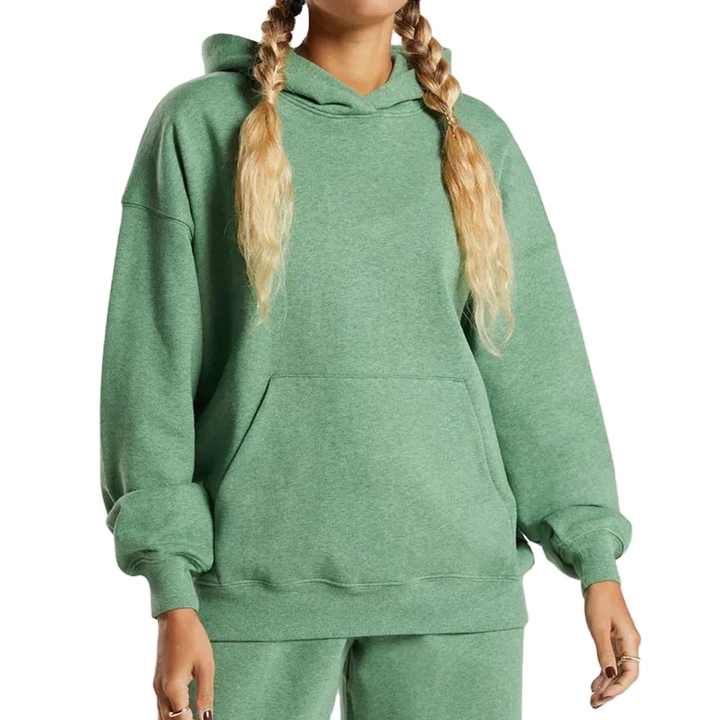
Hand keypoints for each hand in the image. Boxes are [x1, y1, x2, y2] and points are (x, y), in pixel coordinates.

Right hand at [154, 608, 214, 719]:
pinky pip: (161, 704)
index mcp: (173, 687)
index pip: (181, 719)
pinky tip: (182, 712)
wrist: (175, 618)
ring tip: (190, 716)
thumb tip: (207, 717)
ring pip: (162, 714)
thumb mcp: (206, 666)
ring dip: (174, 719)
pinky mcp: (158, 680)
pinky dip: (170, 712)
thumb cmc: (192, 638)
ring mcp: (157, 685)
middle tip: (197, 719)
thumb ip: (205, 694)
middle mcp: (161, 689)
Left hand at [584, 581, 640, 708]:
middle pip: (624, 675)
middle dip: (611, 691)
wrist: (598, 581)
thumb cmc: (600, 600)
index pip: (630, 672)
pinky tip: (595, 684)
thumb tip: (609, 675)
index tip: (604, 696)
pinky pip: (610, 661)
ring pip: (617, 670)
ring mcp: (621, 642)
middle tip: (595, 703)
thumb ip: (604, 651)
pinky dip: (603, 673)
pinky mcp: (613, 639)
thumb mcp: (599, 626)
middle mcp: (629, 644)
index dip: (619, 687)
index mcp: (631, 640)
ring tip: (593, 699)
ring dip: (606, 685)